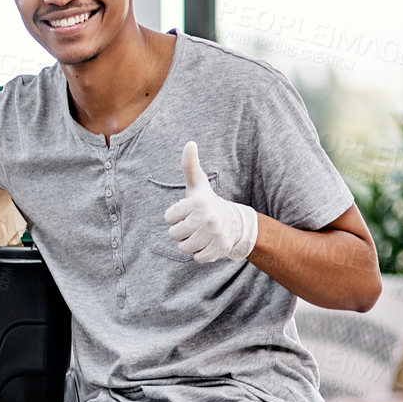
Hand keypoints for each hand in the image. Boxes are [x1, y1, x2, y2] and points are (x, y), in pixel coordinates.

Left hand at [164, 141, 257, 262]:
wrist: (234, 222)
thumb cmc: (207, 202)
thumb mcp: (197, 184)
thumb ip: (189, 165)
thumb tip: (190, 143)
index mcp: (199, 202)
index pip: (168, 218)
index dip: (175, 215)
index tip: (188, 211)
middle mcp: (209, 219)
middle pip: (174, 234)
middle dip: (181, 231)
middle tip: (195, 223)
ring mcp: (216, 235)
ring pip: (184, 248)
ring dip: (189, 243)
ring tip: (200, 233)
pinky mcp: (221, 249)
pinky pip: (197, 258)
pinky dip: (201, 253)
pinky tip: (208, 243)